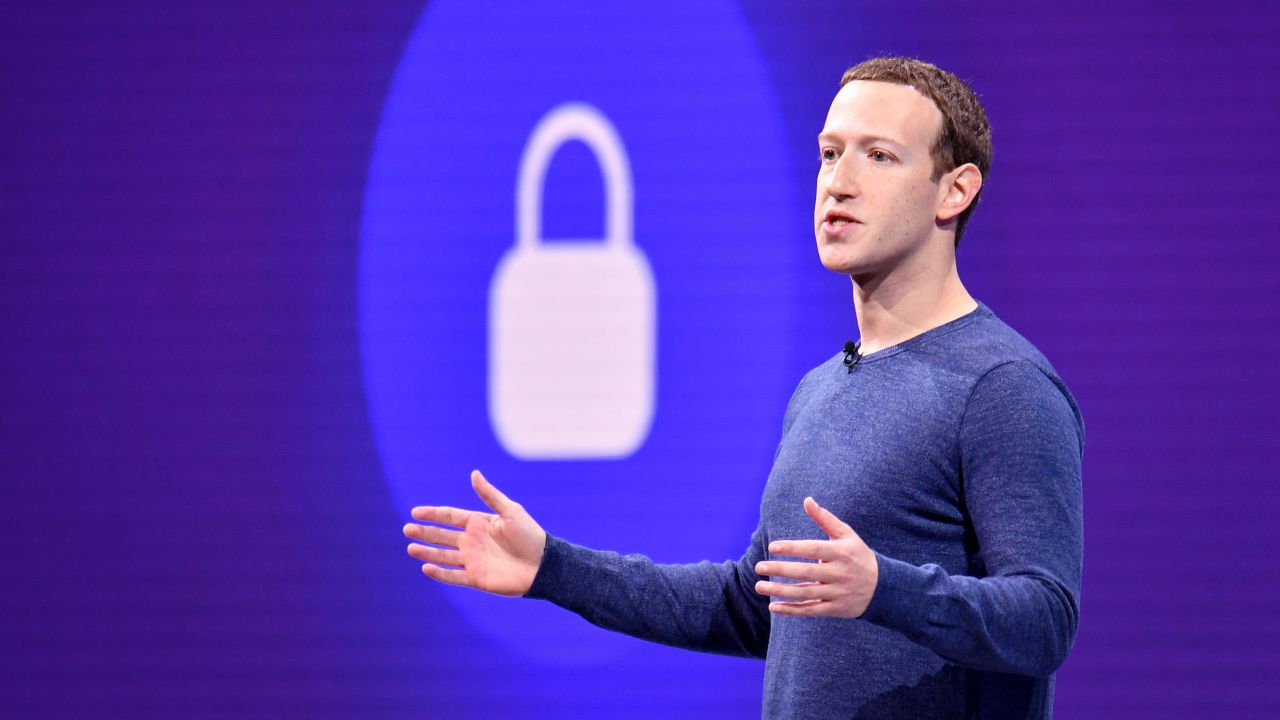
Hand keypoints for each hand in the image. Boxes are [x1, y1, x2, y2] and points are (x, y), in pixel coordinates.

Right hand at [403, 470, 546, 596]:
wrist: (542, 564)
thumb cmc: (529, 535)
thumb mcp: (509, 510)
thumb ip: (489, 495)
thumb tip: (474, 473)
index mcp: (479, 523)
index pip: (450, 517)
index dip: (432, 514)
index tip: (415, 512)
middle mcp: (472, 541)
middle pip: (442, 535)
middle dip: (424, 532)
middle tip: (406, 529)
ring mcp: (473, 560)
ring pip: (443, 556)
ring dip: (427, 551)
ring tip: (410, 547)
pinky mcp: (476, 578)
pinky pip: (453, 576)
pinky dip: (440, 573)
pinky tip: (426, 568)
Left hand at [753, 496, 878, 617]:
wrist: (883, 587)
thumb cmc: (858, 555)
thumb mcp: (846, 535)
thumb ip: (825, 518)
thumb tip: (806, 500)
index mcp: (841, 553)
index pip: (813, 549)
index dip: (792, 548)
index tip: (772, 547)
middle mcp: (839, 573)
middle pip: (806, 572)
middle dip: (780, 570)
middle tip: (758, 567)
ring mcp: (837, 592)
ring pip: (805, 593)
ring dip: (780, 591)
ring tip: (759, 586)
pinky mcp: (835, 609)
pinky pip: (810, 610)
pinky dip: (792, 610)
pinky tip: (773, 606)